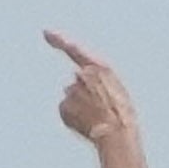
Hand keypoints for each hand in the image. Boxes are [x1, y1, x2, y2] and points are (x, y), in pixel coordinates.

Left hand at [44, 29, 137, 152]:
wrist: (118, 135)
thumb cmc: (122, 115)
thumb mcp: (117, 89)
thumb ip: (97, 77)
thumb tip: (76, 73)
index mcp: (100, 68)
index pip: (75, 50)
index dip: (59, 40)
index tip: (46, 32)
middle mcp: (83, 75)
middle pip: (77, 81)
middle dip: (84, 93)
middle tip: (100, 109)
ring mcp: (72, 91)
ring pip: (71, 97)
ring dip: (80, 107)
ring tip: (95, 118)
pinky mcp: (64, 106)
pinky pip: (65, 110)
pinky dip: (73, 117)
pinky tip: (86, 123)